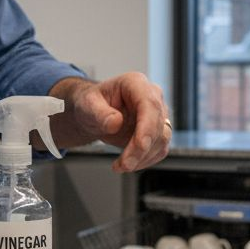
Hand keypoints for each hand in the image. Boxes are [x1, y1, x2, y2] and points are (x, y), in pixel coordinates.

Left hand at [49, 73, 171, 171]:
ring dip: (143, 157)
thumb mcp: (87, 105)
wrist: (94, 113)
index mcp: (136, 83)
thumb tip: (115, 123)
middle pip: (157, 125)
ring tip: (120, 166)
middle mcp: (152, 97)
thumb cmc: (92, 104)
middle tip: (124, 165)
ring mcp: (157, 114)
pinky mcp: (158, 131)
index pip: (149, 104)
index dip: (147, 127)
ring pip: (162, 139)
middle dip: (142, 149)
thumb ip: (99, 113)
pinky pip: (159, 149)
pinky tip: (129, 164)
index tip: (140, 146)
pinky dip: (146, 160)